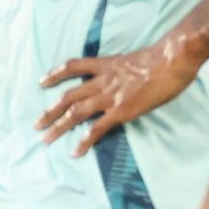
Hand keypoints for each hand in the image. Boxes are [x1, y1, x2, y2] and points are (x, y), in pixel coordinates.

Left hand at [36, 40, 197, 153]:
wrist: (172, 59)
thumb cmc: (162, 58)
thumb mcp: (135, 58)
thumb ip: (125, 69)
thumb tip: (127, 77)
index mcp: (106, 65)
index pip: (73, 67)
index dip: (55, 74)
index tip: (42, 82)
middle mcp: (103, 81)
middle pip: (68, 96)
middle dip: (50, 111)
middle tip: (36, 124)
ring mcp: (110, 96)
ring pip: (76, 113)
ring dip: (59, 127)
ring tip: (46, 139)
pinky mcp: (122, 111)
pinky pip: (98, 128)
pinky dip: (85, 140)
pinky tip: (76, 151)